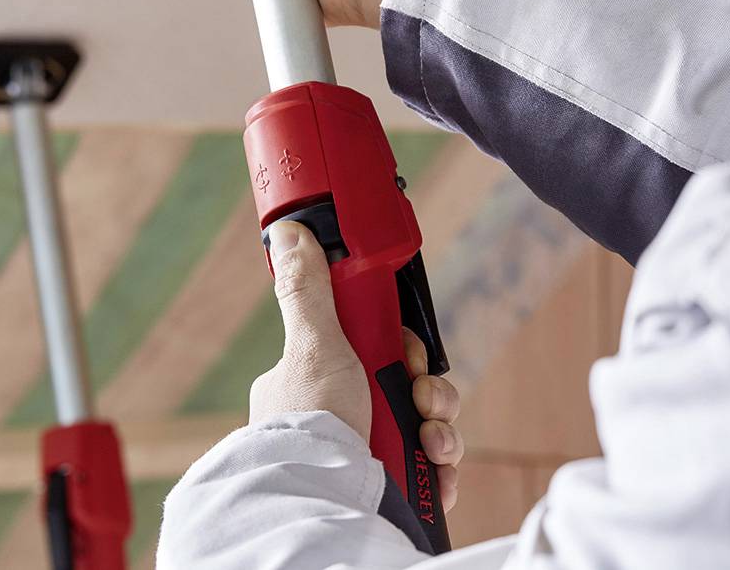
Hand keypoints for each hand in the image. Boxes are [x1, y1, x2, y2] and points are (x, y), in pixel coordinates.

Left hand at [249, 222, 462, 510]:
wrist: (321, 498)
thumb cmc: (311, 422)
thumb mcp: (312, 346)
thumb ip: (308, 290)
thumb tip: (287, 231)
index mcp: (319, 382)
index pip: (376, 351)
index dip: (404, 350)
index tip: (408, 353)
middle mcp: (341, 417)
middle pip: (408, 390)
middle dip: (429, 393)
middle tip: (424, 398)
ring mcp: (366, 454)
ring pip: (426, 428)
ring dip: (441, 430)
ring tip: (431, 440)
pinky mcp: (390, 490)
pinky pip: (431, 472)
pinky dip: (441, 470)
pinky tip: (437, 471)